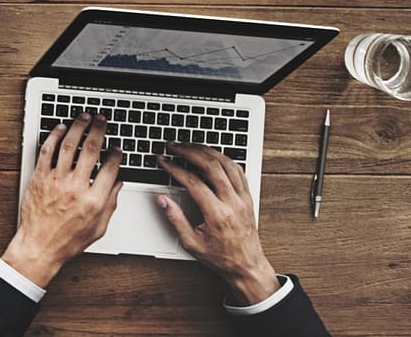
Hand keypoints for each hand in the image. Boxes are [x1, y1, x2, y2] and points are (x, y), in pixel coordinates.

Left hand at [1, 112, 123, 288]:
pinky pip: (47, 151)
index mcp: (94, 200)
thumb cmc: (67, 240)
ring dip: (78, 127)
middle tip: (102, 119)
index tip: (117, 147)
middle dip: (99, 130)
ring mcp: (56, 180)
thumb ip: (111, 203)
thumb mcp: (99, 227)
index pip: (110, 168)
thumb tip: (118, 184)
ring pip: (69, 145)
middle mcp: (76, 187)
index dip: (116, 153)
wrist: (39, 246)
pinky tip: (60, 128)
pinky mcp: (39, 177)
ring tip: (84, 116)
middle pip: (91, 150)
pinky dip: (54, 136)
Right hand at [156, 143, 281, 304]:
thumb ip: (175, 219)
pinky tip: (212, 155)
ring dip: (207, 150)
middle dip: (190, 151)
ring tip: (191, 145)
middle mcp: (233, 203)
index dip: (174, 168)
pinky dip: (224, 158)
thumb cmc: (221, 258)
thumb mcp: (192, 243)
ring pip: (227, 164)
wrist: (247, 266)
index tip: (163, 160)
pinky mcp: (248, 197)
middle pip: (212, 166)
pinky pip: (238, 170)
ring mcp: (243, 198)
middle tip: (174, 146)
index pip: (193, 182)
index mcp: (217, 214)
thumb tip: (162, 200)